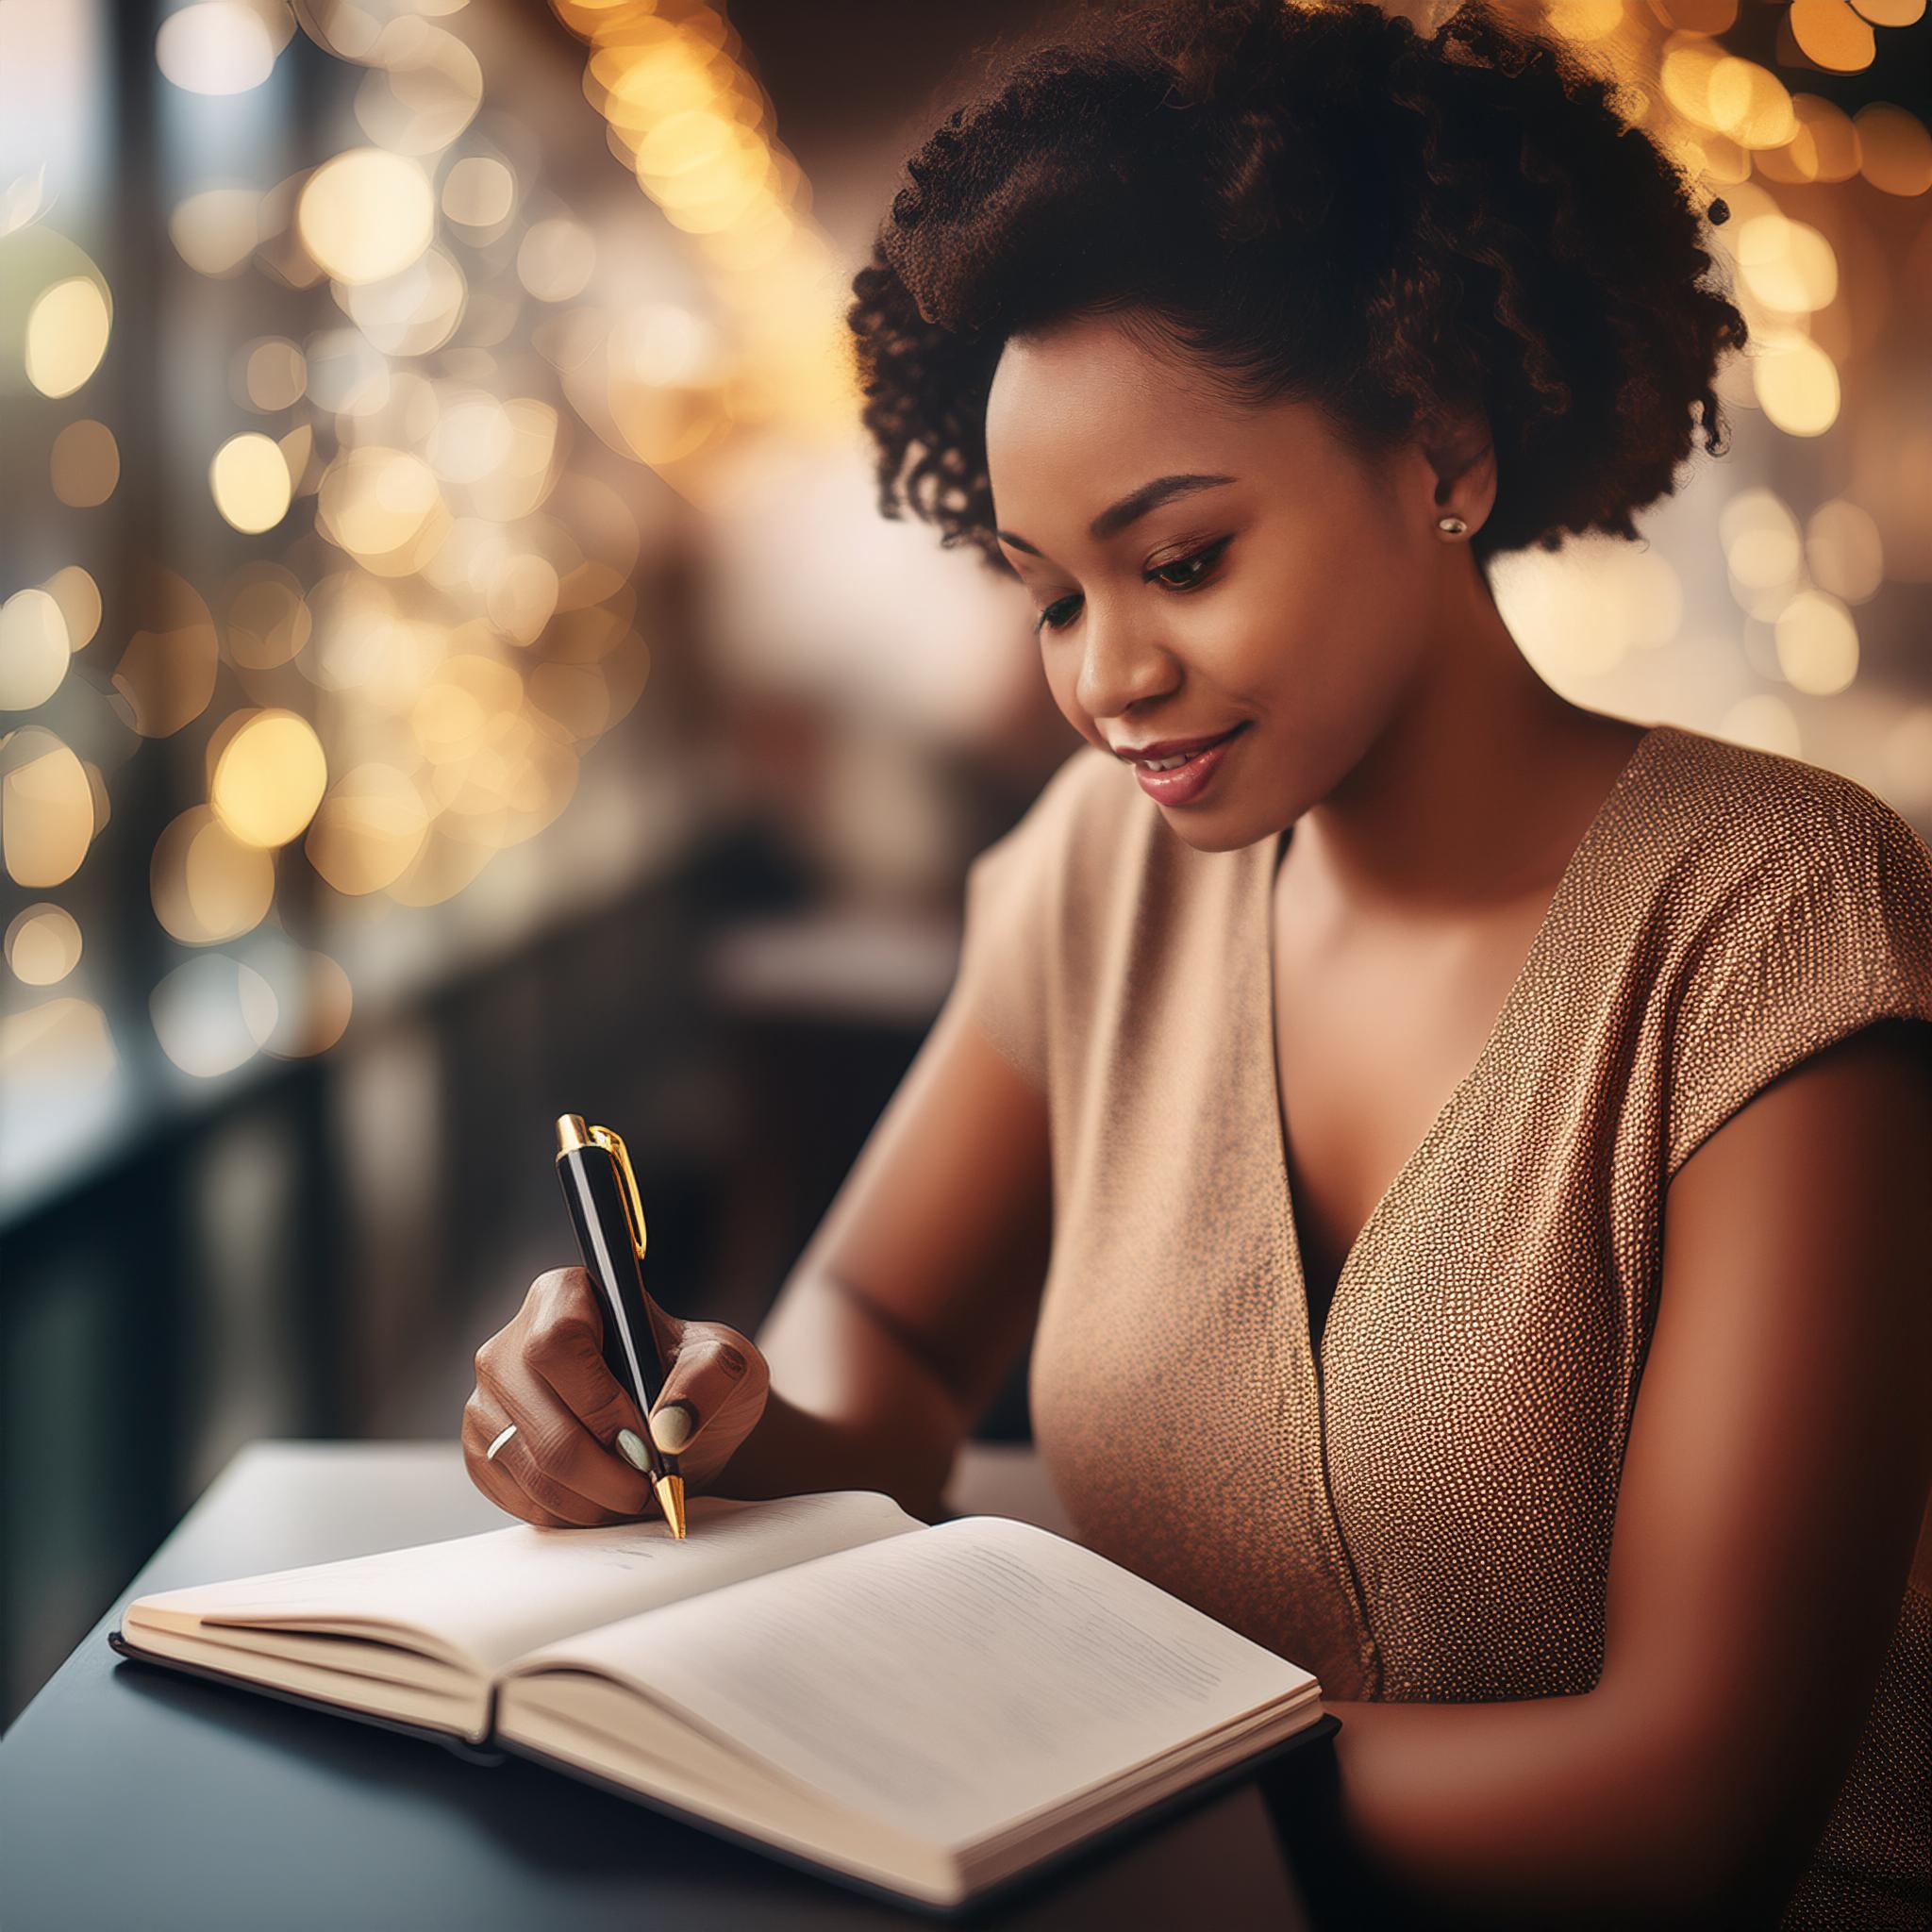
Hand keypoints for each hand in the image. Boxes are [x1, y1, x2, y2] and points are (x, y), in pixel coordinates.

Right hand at [462, 1266, 770, 1526]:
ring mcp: (489, 1398)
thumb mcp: (728, 1365)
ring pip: (526, 1462)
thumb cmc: (697, 1383)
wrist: (676, 1429)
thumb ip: (711, 1379)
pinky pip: (516, 1495)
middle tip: (647, 1487)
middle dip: (600, 1467)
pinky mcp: (482, 1450)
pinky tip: (601, 1500)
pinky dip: (566, 1512)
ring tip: (633, 1495)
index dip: (597, 1400)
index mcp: (565, 1294)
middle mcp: (512, 1342)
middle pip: (536, 1413)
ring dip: (589, 1497)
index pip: (555, 1343)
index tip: (643, 1439)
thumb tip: (669, 1427)